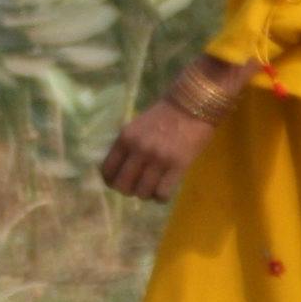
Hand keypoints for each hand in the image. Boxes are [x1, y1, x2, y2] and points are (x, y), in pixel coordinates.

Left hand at [99, 57, 245, 202]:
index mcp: (125, 138)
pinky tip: (164, 191)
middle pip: (123, 186)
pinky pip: (162, 193)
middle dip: (128, 190)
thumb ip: (127, 146)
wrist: (192, 104)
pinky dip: (161, 197)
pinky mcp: (178, 165)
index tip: (118, 183)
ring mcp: (158, 159)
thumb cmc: (164, 115)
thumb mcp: (137, 127)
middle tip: (137, 187)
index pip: (108, 170)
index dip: (111, 181)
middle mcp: (138, 149)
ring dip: (146, 194)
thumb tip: (119, 170)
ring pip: (142, 193)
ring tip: (152, 188)